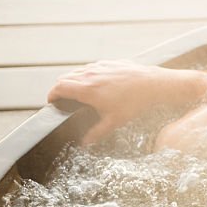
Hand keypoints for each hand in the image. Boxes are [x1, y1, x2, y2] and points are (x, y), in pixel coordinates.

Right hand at [47, 60, 206, 143]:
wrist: (154, 84)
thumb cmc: (135, 103)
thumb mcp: (115, 121)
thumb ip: (97, 132)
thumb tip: (84, 144)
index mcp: (87, 89)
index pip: (58, 87)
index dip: (51, 95)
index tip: (52, 102)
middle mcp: (90, 74)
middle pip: (64, 78)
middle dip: (61, 88)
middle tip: (64, 99)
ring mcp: (100, 66)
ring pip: (78, 71)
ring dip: (74, 80)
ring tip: (78, 92)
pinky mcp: (110, 62)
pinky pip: (92, 67)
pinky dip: (88, 74)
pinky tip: (97, 83)